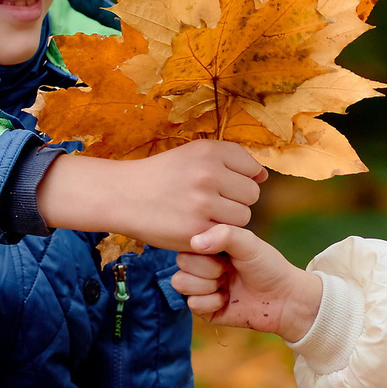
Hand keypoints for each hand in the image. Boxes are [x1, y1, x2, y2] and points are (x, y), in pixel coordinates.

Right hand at [34, 142, 263, 248]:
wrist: (123, 195)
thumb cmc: (162, 175)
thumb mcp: (193, 154)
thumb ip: (230, 160)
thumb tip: (263, 176)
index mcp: (209, 151)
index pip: (252, 169)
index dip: (238, 179)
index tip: (217, 183)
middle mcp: (208, 174)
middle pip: (252, 195)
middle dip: (235, 200)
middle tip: (208, 201)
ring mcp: (203, 204)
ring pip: (243, 218)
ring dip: (228, 220)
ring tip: (201, 214)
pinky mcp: (196, 231)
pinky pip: (226, 236)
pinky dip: (216, 235)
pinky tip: (197, 227)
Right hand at [173, 225, 322, 338]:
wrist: (285, 299)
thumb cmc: (269, 267)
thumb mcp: (249, 242)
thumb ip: (224, 234)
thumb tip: (194, 243)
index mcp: (211, 247)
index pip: (187, 242)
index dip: (204, 248)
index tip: (225, 252)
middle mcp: (204, 266)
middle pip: (182, 263)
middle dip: (207, 268)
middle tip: (228, 270)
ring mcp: (203, 288)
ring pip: (180, 283)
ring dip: (206, 285)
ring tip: (226, 285)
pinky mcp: (205, 310)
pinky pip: (192, 304)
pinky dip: (211, 302)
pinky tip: (228, 300)